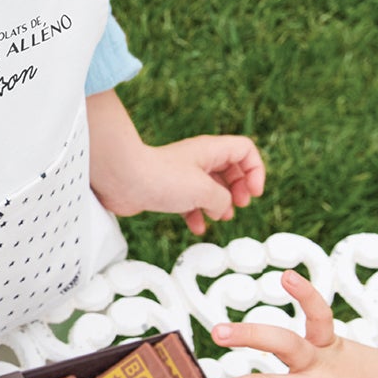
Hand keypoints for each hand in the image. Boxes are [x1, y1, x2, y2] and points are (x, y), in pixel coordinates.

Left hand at [98, 134, 264, 236]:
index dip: (255, 171)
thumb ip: (222, 200)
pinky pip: (191, 201)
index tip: (254, 193)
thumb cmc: (161, 178)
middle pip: (231, 170)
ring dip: (220, 203)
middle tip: (239, 204)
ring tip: (221, 217)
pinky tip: (197, 227)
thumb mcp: (204, 190)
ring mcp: (183, 175)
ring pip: (211, 187)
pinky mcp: (169, 190)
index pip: (245, 150)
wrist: (121, 180)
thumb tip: (221, 209)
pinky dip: (197, 214)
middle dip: (239, 189)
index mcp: (211, 151)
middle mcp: (198, 160)